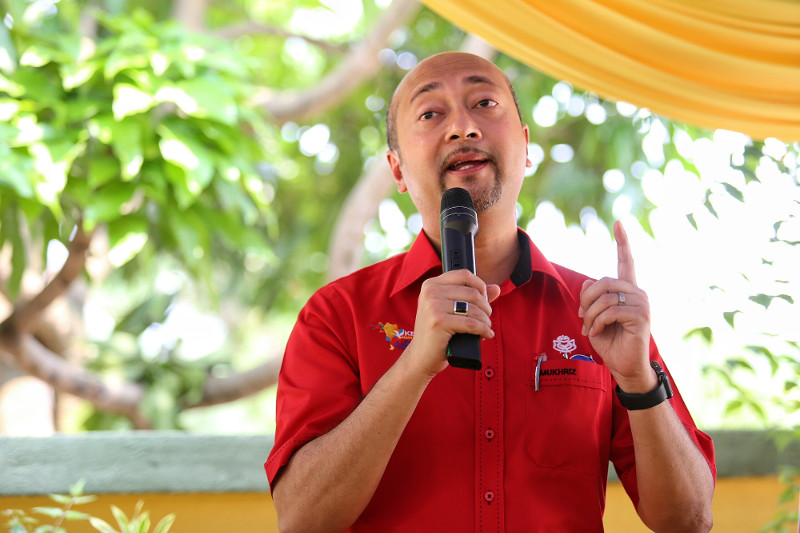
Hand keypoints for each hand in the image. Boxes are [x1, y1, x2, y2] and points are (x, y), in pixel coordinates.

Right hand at [405, 269, 499, 378]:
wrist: (420, 357)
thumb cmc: (437, 334)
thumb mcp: (451, 310)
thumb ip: (472, 296)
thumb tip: (496, 288)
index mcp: (431, 284)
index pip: (464, 275)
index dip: (480, 287)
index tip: (484, 300)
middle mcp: (430, 292)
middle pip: (472, 292)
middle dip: (486, 307)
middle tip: (486, 319)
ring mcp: (433, 306)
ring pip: (474, 308)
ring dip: (486, 320)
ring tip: (485, 328)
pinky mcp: (438, 322)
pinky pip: (471, 323)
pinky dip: (483, 330)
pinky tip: (485, 335)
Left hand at [579, 221, 655, 392]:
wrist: (624, 365)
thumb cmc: (610, 341)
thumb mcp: (593, 317)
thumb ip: (590, 299)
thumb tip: (586, 283)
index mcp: (627, 289)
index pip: (626, 261)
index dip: (622, 242)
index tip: (619, 223)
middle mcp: (637, 292)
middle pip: (603, 281)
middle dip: (586, 300)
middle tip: (582, 318)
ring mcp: (642, 303)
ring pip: (605, 297)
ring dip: (590, 315)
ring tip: (589, 328)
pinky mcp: (641, 316)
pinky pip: (611, 310)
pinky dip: (598, 322)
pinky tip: (597, 332)